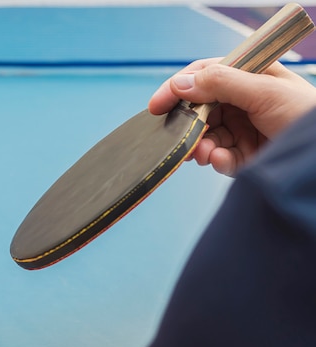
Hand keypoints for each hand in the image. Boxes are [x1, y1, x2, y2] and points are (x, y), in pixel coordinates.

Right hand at [148, 59, 315, 175]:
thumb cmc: (307, 116)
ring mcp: (243, 128)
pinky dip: (215, 160)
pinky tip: (219, 160)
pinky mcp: (244, 155)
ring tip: (202, 153)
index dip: (178, 88)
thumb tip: (179, 83)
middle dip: (188, 124)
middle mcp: (243, 100)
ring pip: (205, 135)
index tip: (157, 105)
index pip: (204, 75)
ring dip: (200, 145)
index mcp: (249, 75)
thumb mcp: (264, 91)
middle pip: (200, 108)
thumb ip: (220, 83)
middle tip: (180, 137)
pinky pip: (218, 157)